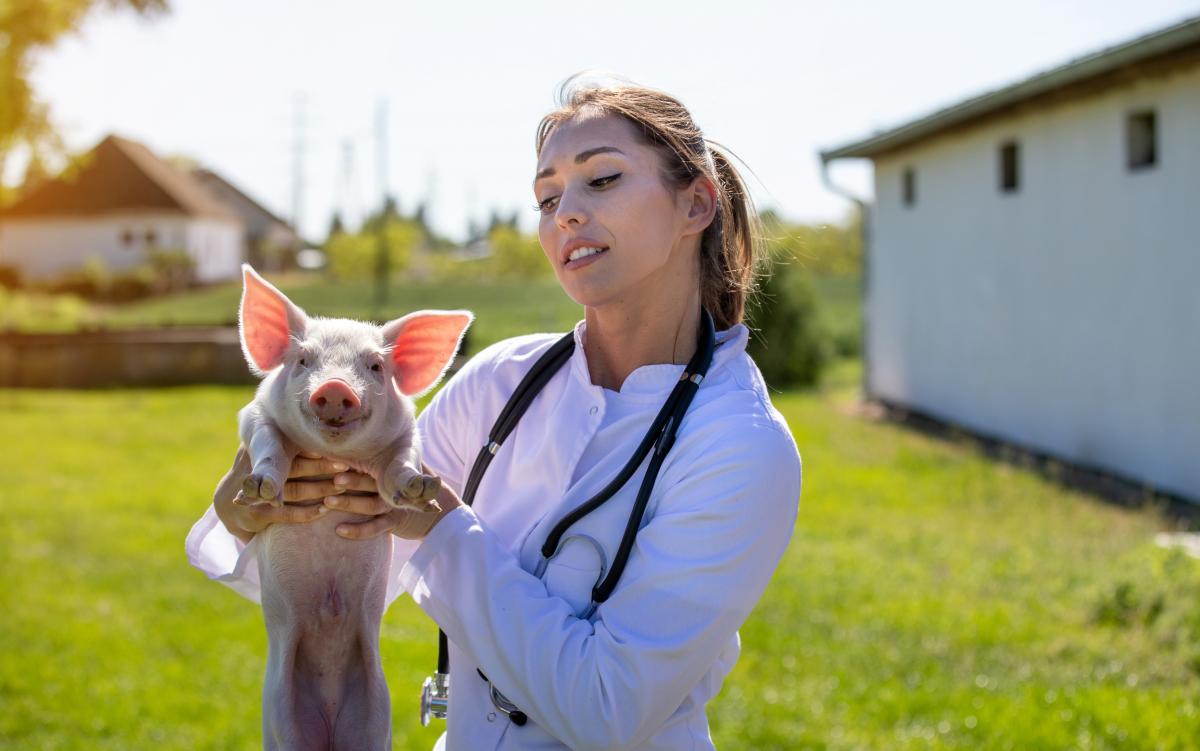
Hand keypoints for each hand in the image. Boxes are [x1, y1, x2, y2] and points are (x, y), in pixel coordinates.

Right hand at [213, 447, 347, 543]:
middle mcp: (251, 467)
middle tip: (346, 464)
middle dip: (320, 465)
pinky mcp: (254, 514)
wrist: (229, 508)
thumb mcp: (266, 453)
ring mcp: (251, 493)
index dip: (310, 446)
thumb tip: (325, 421)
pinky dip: (308, 512)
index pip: (285, 443)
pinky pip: (286, 513)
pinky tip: (325, 509)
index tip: (333, 445)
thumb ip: (286, 440)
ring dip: (320, 488)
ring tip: (343, 486)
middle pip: (291, 465)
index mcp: (256, 447)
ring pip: (292, 489)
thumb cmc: (259, 474)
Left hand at [323, 463, 463, 540]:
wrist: (437, 508)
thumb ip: (378, 455)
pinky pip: (376, 527)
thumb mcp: (397, 461)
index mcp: (393, 466)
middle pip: (371, 480)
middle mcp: (395, 484)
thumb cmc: (408, 480)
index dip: (353, 458)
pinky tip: (339, 530)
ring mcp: (396, 504)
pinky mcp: (395, 521)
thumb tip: (340, 437)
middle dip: (352, 480)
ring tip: (327, 502)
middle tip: (334, 479)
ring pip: (371, 504)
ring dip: (349, 503)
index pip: (373, 460)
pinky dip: (358, 530)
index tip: (333, 456)